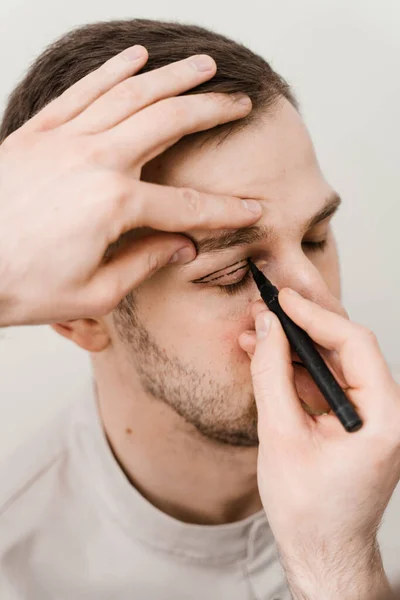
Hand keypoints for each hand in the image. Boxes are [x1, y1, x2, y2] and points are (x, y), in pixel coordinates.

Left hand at [0, 46, 259, 326]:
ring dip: (173, 77)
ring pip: (131, 94)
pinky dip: (112, 71)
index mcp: (114, 205)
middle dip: (212, 111)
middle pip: (169, 123)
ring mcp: (64, 140)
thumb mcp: (95, 292)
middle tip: (240, 102)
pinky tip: (136, 57)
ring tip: (203, 66)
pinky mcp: (38, 133)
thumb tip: (183, 247)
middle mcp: (95, 160)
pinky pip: (82, 91)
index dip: (226, 211)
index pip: (188, 205)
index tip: (253, 210)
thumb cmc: (21, 286)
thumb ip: (145, 263)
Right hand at [240, 289, 398, 598]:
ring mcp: (370, 415)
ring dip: (293, 345)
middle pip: (346, 347)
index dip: (315, 315)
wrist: (322, 553)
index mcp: (383, 418)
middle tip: (269, 302)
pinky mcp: (351, 420)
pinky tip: (264, 356)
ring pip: (332, 362)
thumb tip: (264, 329)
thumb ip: (271, 375)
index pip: (354, 344)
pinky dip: (295, 369)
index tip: (282, 299)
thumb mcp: (280, 436)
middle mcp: (385, 411)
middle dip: (303, 324)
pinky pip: (324, 382)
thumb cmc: (308, 511)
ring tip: (255, 329)